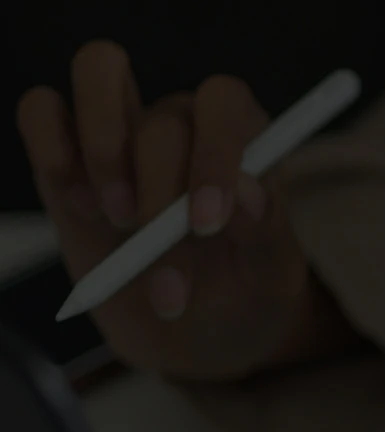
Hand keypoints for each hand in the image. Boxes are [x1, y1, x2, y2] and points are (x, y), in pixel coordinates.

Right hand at [14, 42, 356, 380]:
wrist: (197, 334)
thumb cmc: (242, 294)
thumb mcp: (269, 277)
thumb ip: (265, 232)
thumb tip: (246, 193)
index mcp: (245, 138)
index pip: (226, 103)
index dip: (215, 154)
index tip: (205, 223)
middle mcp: (183, 122)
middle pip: (163, 118)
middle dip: (160, 198)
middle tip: (159, 252)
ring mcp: (122, 132)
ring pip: (100, 71)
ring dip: (105, 152)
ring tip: (120, 221)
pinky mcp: (68, 154)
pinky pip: (41, 111)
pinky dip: (53, 153)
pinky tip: (81, 209)